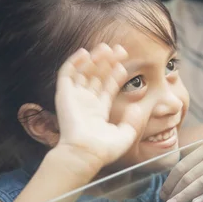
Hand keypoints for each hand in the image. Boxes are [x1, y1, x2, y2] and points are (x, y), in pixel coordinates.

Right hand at [54, 44, 142, 170]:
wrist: (85, 153)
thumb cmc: (104, 150)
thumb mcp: (126, 136)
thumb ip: (134, 122)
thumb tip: (138, 107)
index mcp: (98, 111)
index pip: (107, 87)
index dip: (115, 74)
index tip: (124, 64)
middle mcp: (86, 102)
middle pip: (96, 76)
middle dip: (107, 62)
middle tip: (119, 49)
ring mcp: (74, 98)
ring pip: (83, 72)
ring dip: (93, 59)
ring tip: (106, 48)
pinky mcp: (63, 95)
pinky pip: (66, 74)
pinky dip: (73, 62)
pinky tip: (85, 53)